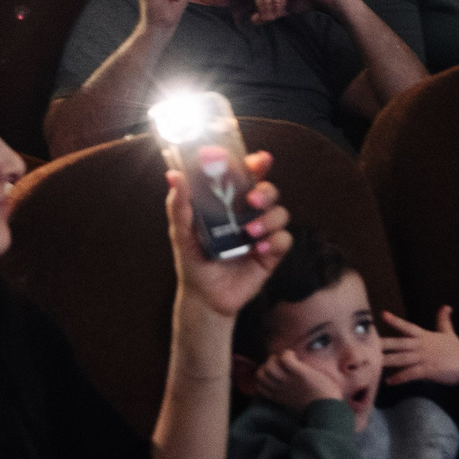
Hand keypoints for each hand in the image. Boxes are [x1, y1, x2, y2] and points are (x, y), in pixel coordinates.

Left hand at [166, 148, 287, 318]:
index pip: (246, 175)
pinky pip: (285, 239)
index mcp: (228, 202)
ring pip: (280, 213)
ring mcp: (261, 233)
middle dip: (265, 191)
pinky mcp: (271, 254)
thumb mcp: (181, 233)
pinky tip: (260, 250)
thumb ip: (179, 206)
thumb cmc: (192, 260)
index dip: (255, 163)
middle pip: (268, 190)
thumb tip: (174, 175)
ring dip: (269, 218)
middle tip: (252, 200)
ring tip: (250, 233)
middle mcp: (247, 214)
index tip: (258, 159)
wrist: (204, 298)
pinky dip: (276, 241)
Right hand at [250, 347, 343, 412]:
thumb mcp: (299, 407)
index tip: (276, 373)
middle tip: (280, 364)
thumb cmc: (319, 411)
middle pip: (260, 375)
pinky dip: (287, 354)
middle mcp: (281, 389)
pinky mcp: (299, 373)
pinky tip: (293, 356)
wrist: (328, 413)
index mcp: (280, 398)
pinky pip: (285, 359)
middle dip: (267, 365)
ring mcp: (289, 381)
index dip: (264, 377)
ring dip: (275, 359)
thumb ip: (293, 399)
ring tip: (288, 359)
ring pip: (268, 366)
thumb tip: (296, 394)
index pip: (259, 386)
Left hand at [378, 306, 458, 385]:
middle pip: (399, 344)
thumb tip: (446, 306)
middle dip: (384, 344)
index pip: (407, 326)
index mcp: (425, 336)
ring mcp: (424, 358)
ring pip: (402, 359)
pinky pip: (410, 374)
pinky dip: (400, 378)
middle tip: (369, 343)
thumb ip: (444, 320)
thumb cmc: (457, 350)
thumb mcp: (449, 333)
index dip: (395, 321)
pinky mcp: (427, 371)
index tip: (383, 314)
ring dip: (387, 361)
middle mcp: (421, 346)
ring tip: (373, 363)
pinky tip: (389, 381)